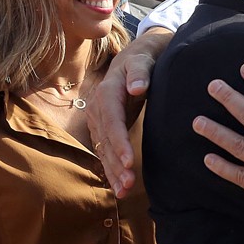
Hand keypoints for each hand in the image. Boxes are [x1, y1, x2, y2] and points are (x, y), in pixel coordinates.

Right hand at [87, 27, 171, 197]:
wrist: (138, 52)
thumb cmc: (145, 54)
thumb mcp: (144, 56)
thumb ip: (141, 71)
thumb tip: (136, 87)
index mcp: (107, 90)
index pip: (112, 119)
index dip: (119, 142)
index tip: (130, 161)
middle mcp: (98, 106)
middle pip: (105, 139)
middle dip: (116, 163)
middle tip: (129, 184)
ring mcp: (98, 118)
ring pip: (103, 148)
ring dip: (113, 171)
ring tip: (124, 191)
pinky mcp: (104, 126)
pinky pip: (105, 150)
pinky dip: (111, 169)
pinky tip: (118, 188)